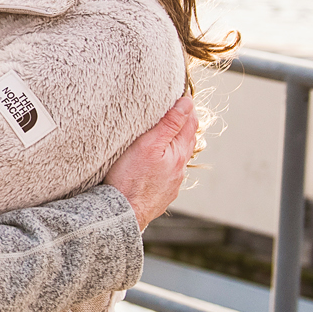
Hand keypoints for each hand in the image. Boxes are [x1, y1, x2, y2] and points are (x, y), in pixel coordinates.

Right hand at [105, 96, 196, 227]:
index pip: (190, 124)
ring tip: (167, 134)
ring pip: (178, 159)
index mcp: (178, 154)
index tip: (182, 95)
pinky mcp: (162, 195)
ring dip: (175, 145)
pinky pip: (169, 173)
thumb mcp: (148, 144)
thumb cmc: (130, 178)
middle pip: (187, 141)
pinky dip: (166, 162)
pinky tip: (156, 163)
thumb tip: (187, 103)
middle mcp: (179, 170)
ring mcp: (172, 184)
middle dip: (184, 125)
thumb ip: (169, 124)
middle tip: (177, 110)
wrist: (122, 215)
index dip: (188, 108)